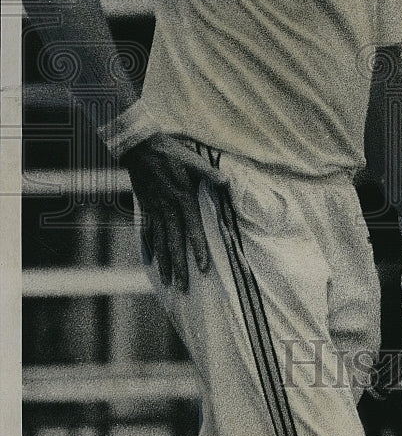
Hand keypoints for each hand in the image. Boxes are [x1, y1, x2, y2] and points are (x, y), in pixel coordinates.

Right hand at [122, 133, 227, 290]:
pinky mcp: (146, 208)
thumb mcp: (194, 160)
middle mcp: (168, 209)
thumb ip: (210, 173)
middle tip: (183, 287)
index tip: (203, 268)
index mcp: (183, 199)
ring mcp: (155, 210)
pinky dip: (149, 248)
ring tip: (167, 283)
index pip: (193, 229)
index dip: (199, 249)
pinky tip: (150, 262)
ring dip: (164, 263)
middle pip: (175, 243)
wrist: (140, 148)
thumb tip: (227, 182)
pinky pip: (147, 233)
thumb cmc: (171, 153)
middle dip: (180, 266)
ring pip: (161, 242)